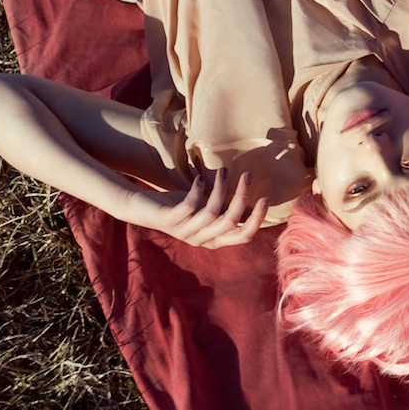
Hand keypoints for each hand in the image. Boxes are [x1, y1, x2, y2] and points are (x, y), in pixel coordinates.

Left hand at [131, 168, 269, 247]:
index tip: (266, 198)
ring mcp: (184, 232)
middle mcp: (201, 239)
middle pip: (230, 222)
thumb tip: (256, 206)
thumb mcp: (208, 209)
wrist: (142, 208)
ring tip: (224, 170)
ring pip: (212, 213)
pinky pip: (189, 206)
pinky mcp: (170, 221)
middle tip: (248, 175)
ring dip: (221, 189)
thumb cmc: (180, 207)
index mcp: (214, 239)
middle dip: (242, 197)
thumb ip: (228, 210)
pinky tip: (201, 178)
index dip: (257, 220)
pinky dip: (198, 190)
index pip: (243, 236)